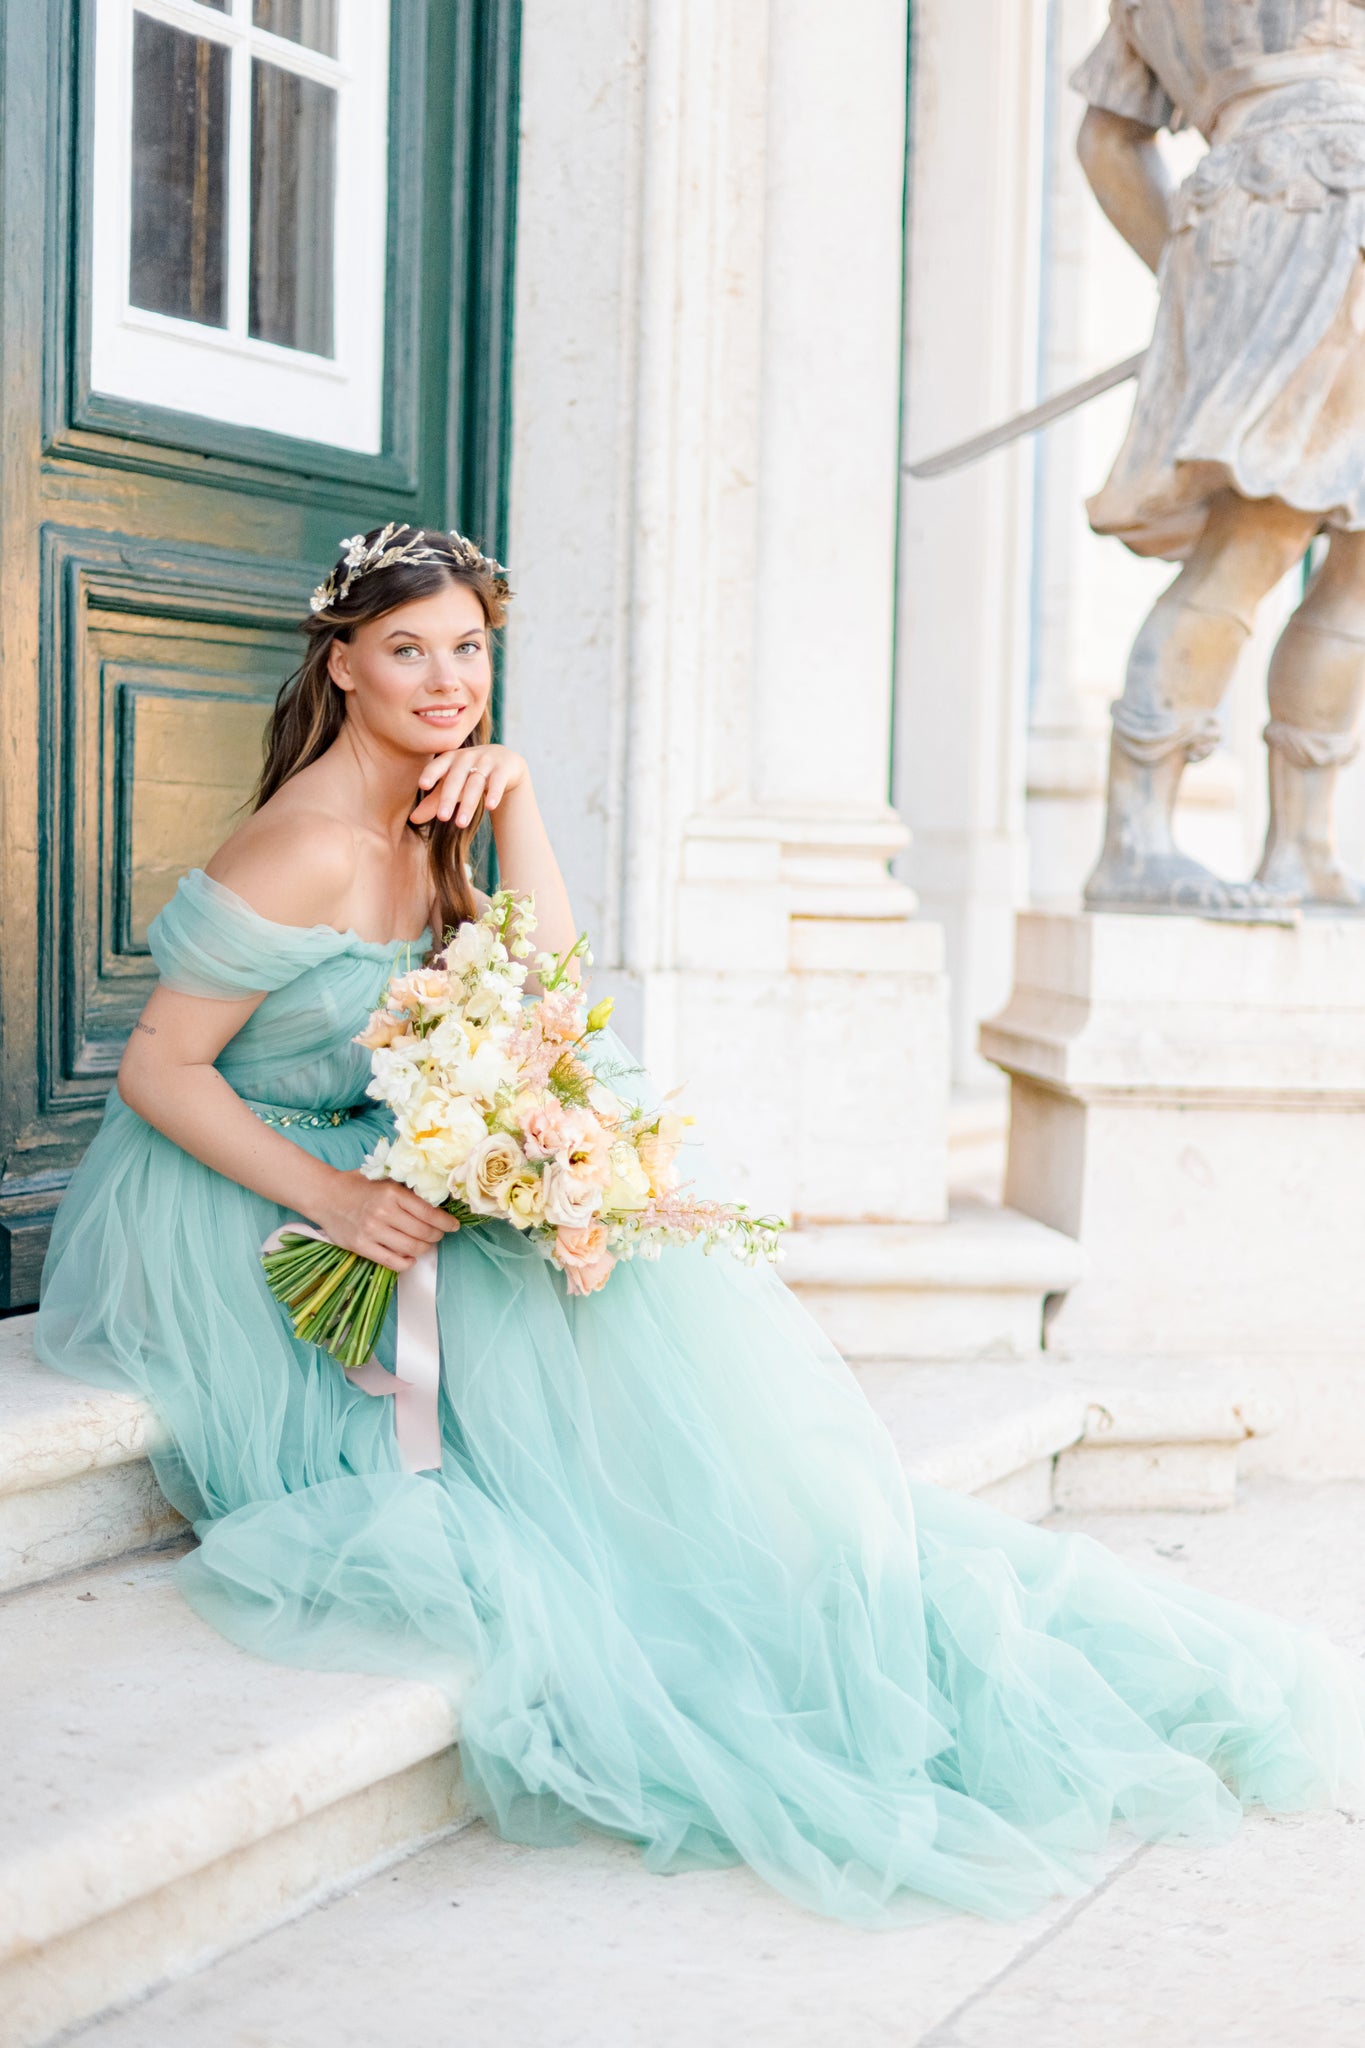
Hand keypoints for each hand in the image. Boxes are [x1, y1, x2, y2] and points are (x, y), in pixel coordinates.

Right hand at [313, 1170, 460, 1272]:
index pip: (429, 1213)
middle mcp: (384, 1212)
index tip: (453, 1225)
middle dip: (437, 1236)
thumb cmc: (357, 1185)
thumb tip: (437, 1201)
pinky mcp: (362, 1247)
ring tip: (424, 1244)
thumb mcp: (385, 1180)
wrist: (325, 1195)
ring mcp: (372, 1231)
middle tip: (438, 1234)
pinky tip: (410, 1256)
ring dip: (424, 1248)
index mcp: (392, 1193)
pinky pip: (394, 1262)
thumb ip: (408, 1190)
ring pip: (412, 1248)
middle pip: (424, 1233)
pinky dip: (407, 1262)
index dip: (446, 1222)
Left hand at [410, 743, 528, 828]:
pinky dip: (494, 793)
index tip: (422, 785)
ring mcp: (486, 761)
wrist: (503, 762)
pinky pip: (497, 781)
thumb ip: (433, 801)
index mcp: (449, 759)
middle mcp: (466, 757)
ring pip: (475, 784)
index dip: (430, 774)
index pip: (437, 765)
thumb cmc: (469, 776)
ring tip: (461, 824)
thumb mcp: (451, 786)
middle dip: (448, 798)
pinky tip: (490, 807)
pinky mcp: (502, 768)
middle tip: (442, 818)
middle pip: (456, 779)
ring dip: (468, 804)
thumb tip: (412, 819)